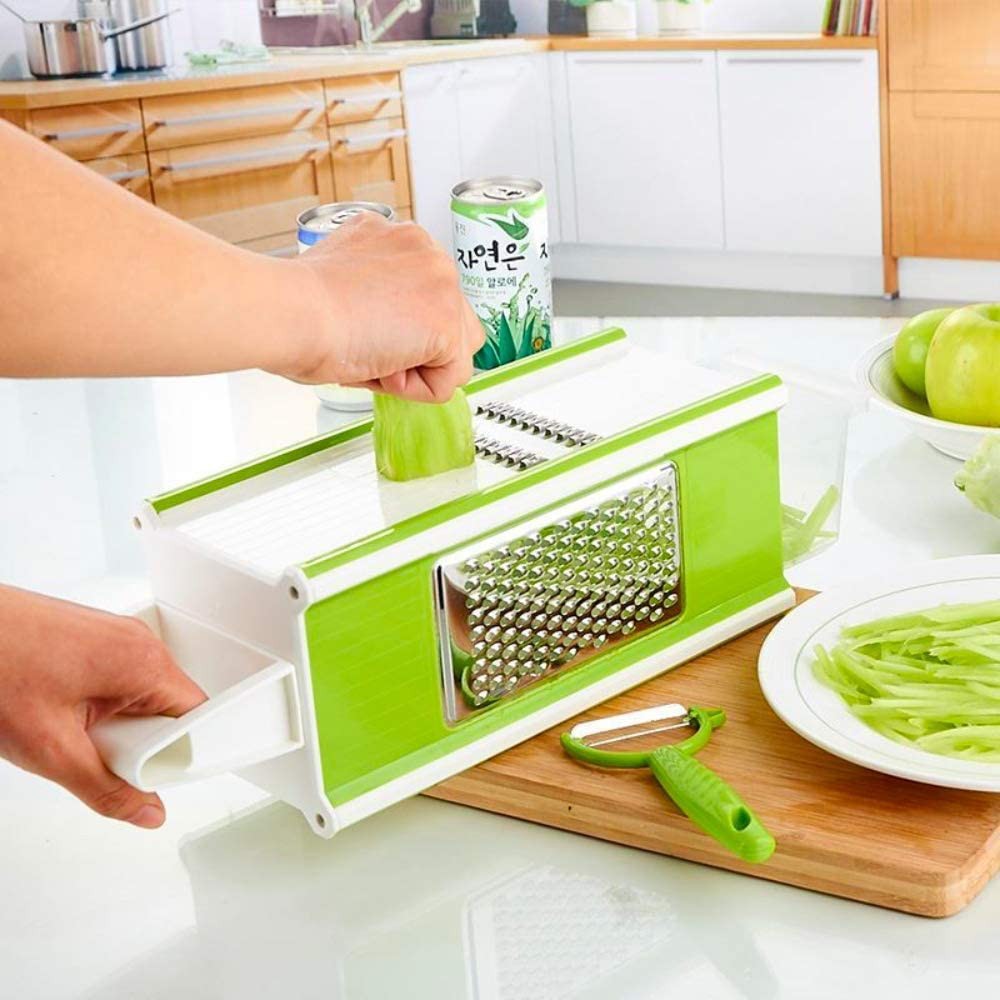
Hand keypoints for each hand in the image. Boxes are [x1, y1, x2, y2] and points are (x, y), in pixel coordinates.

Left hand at [0, 586, 204, 827]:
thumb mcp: (54, 750)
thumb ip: (106, 790)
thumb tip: (145, 811)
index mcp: (146, 664)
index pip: (197, 718)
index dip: (175, 757)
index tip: (146, 777)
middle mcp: (139, 642)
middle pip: (170, 710)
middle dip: (138, 742)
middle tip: (93, 754)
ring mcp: (118, 636)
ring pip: (142, 698)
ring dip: (115, 724)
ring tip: (68, 729)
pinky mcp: (96, 637)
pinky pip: (120, 681)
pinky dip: (98, 704)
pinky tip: (61, 711)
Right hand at [285, 213, 483, 402]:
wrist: (292, 312)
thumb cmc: (295, 309)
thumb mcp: (341, 287)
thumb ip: (375, 296)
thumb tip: (386, 327)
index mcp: (397, 238)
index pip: (427, 295)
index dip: (398, 329)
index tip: (362, 329)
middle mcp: (425, 250)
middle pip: (453, 319)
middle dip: (418, 348)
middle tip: (369, 350)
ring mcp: (442, 283)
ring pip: (456, 351)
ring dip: (418, 368)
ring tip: (374, 357)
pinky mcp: (448, 321)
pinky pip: (449, 378)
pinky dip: (415, 389)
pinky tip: (382, 367)